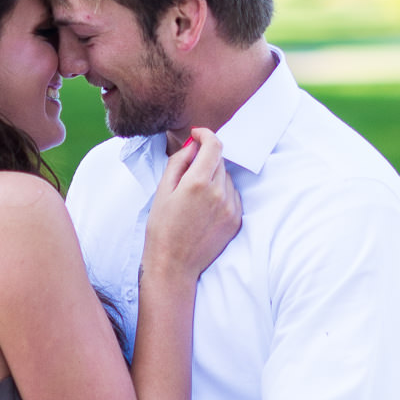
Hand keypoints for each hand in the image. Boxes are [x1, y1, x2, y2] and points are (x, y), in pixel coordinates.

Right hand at [142, 126, 241, 284]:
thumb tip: (193, 145)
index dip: (205, 135)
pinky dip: (222, 194)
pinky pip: (233, 195)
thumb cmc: (162, 228)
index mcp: (198, 182)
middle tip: (188, 174)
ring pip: (227, 178)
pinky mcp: (237, 219)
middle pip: (220, 160)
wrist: (174, 265)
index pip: (214, 145)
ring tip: (195, 197)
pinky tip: (205, 208)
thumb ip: (179, 162)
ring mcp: (231, 207)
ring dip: (214, 177)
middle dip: (206, 160)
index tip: (197, 135)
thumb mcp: (162, 190)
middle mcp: (219, 193)